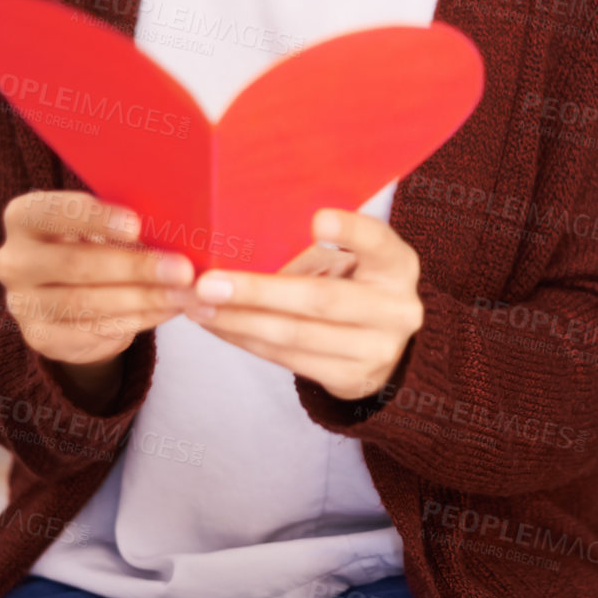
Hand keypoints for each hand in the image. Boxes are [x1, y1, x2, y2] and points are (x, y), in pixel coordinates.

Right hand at [0, 191, 194, 376]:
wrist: (71, 293)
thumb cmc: (93, 243)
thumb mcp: (101, 224)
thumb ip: (122, 222)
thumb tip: (173, 227)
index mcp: (22, 217)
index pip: (50, 212)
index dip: (93, 219)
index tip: (136, 225)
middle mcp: (13, 260)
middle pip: (75, 264)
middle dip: (134, 267)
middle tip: (182, 270)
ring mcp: (21, 303)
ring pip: (85, 303)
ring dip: (142, 299)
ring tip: (182, 294)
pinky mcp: (39, 338)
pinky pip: (90, 332)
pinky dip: (134, 322)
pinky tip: (165, 312)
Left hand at [182, 208, 423, 401]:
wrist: (384, 345)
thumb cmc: (354, 283)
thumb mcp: (354, 258)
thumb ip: (316, 247)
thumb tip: (242, 236)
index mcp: (397, 265)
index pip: (377, 242)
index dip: (351, 230)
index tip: (317, 219)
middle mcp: (397, 309)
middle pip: (320, 299)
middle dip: (258, 291)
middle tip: (209, 283)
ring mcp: (377, 349)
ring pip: (296, 335)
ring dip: (240, 321)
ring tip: (199, 306)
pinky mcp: (352, 379)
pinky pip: (287, 360)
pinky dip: (246, 341)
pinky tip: (219, 326)